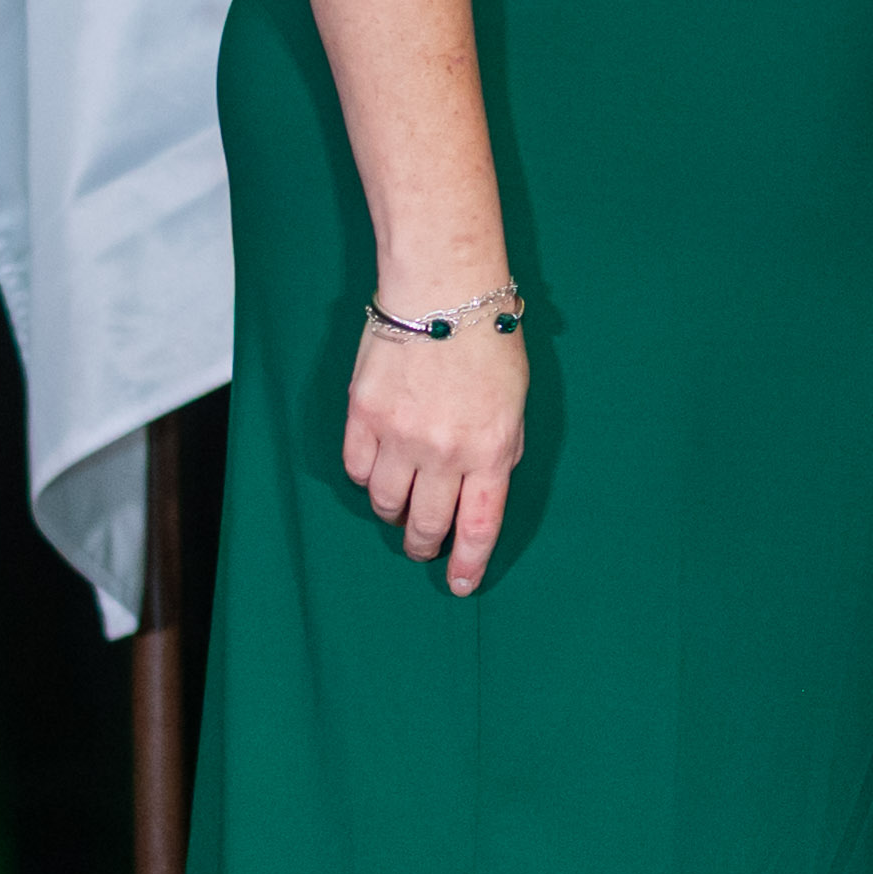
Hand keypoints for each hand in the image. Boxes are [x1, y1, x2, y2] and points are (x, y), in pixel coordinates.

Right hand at [344, 305, 527, 592]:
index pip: (477, 528)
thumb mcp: (515, 404)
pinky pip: (357, 469)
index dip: (467, 564)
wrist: (441, 289)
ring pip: (385, 503)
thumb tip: (481, 489)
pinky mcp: (363, 415)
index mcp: (491, 450)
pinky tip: (379, 465)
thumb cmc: (487, 341)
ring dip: (394, 511)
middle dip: (423, 544)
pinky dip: (368, 476)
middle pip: (425, 524)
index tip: (460, 584)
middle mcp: (444, 451)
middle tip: (422, 545)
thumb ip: (500, 451)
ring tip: (401, 500)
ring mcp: (399, 435)